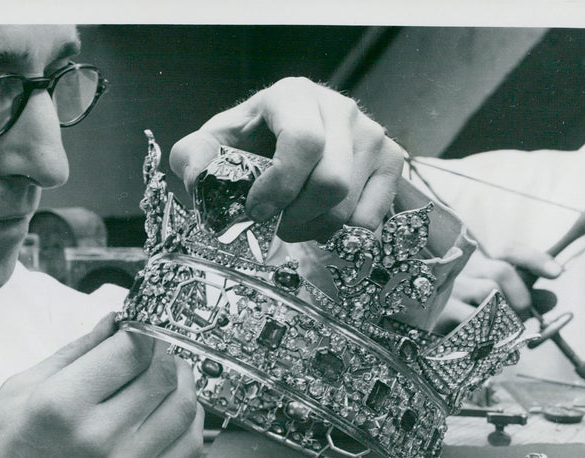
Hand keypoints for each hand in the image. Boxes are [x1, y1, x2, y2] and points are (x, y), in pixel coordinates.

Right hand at [0, 314, 202, 457]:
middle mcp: (98, 436)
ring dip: (183, 381)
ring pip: (183, 408)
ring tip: (167, 372)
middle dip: (164, 351)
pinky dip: (191, 420)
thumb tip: (115, 321)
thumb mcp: (18, 391)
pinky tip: (173, 408)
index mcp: (61, 403)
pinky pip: (187, 448)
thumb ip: (74, 353)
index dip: (143, 329)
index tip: (139, 325)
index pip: (132, 350)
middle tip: (153, 346)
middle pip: (163, 375)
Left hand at [169, 77, 403, 241]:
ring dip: (314, 229)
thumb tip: (199, 173)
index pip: (303, 142)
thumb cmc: (248, 144)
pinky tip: (321, 220)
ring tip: (295, 223)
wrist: (281, 143)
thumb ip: (193, 157)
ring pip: (350, 206)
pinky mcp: (391, 162)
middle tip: (275, 225)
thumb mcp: (211, 146)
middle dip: (296, 217)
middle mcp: (340, 108)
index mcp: (293, 96)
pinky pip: (371, 218)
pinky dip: (341, 233)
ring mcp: (372, 134)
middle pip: (331, 182)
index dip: (280, 186)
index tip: (255, 209)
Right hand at [436, 247, 563, 331]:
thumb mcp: (492, 306)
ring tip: (500, 332)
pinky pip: (474, 317)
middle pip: (501, 271)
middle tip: (522, 319)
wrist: (417, 334)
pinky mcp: (439, 310)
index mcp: (474, 266)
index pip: (509, 252)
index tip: (558, 274)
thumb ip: (521, 299)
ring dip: (504, 316)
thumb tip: (551, 299)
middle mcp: (458, 271)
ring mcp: (447, 289)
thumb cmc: (458, 322)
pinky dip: (487, 330)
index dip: (535, 259)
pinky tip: (483, 340)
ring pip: (489, 292)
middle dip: (521, 298)